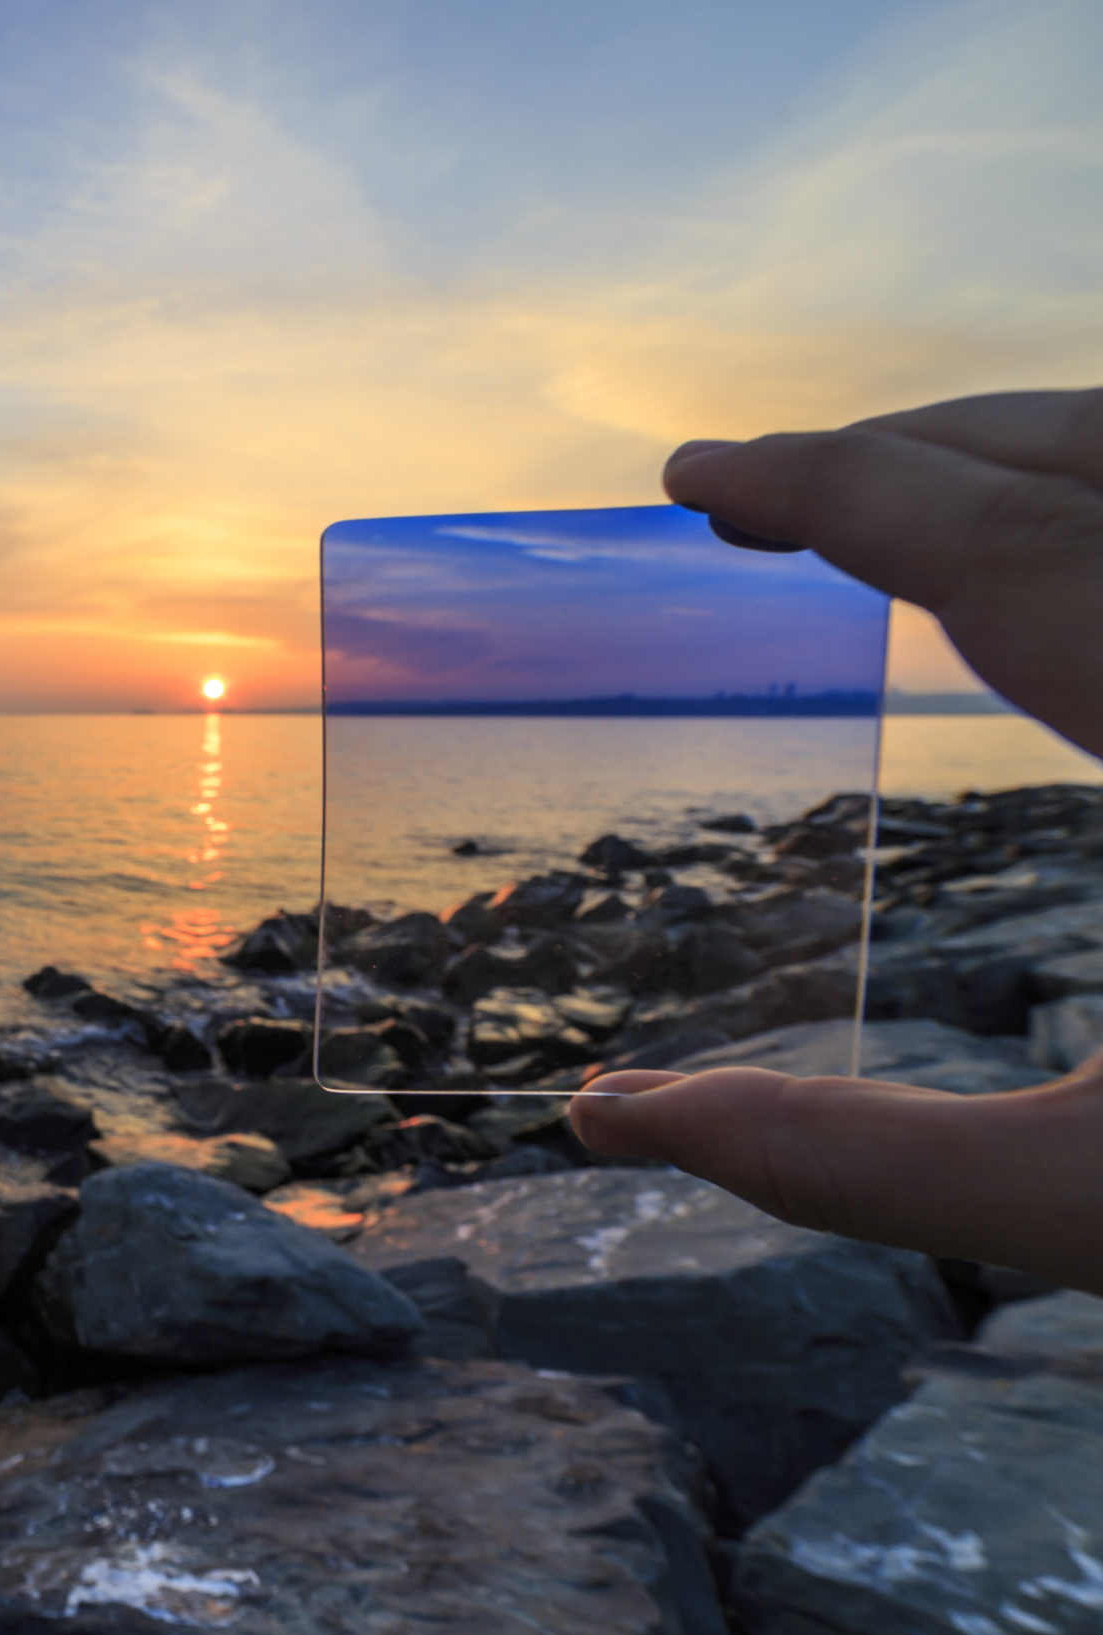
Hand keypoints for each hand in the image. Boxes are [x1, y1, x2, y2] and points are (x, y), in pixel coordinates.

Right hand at [571, 387, 1102, 1293]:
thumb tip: (610, 1119)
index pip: (989, 544)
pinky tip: (1063, 565)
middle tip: (766, 482)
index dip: (824, 485)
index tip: (698, 467)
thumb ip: (849, 1164)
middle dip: (912, 439)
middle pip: (1089, 450)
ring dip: (1030, 451)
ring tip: (897, 495)